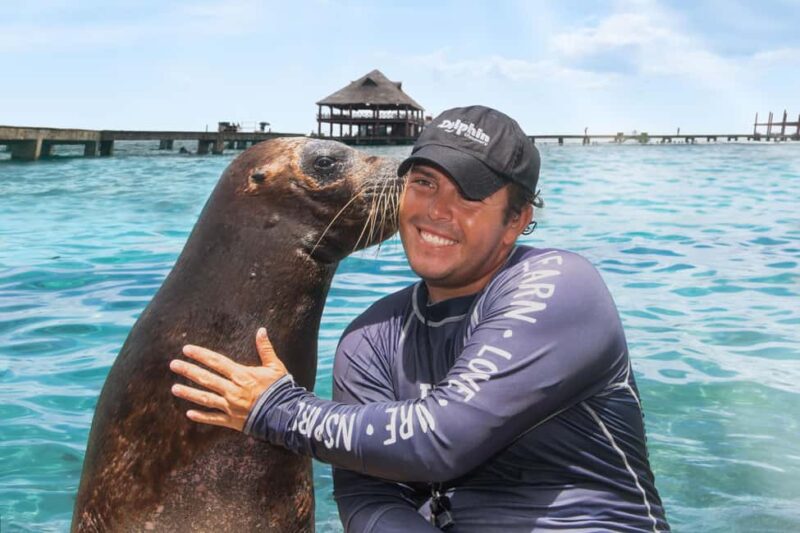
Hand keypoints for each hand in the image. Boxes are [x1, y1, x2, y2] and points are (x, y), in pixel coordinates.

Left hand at [169, 327, 287, 430]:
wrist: (284, 415)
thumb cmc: (281, 389)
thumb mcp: (275, 367)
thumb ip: (266, 349)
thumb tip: (261, 331)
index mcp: (242, 375)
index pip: (217, 362)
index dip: (201, 355)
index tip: (187, 350)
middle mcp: (232, 390)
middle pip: (206, 378)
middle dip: (188, 371)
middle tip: (173, 365)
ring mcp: (230, 406)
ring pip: (205, 398)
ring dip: (189, 393)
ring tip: (174, 388)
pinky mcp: (232, 421)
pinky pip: (213, 418)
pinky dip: (201, 417)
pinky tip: (189, 414)